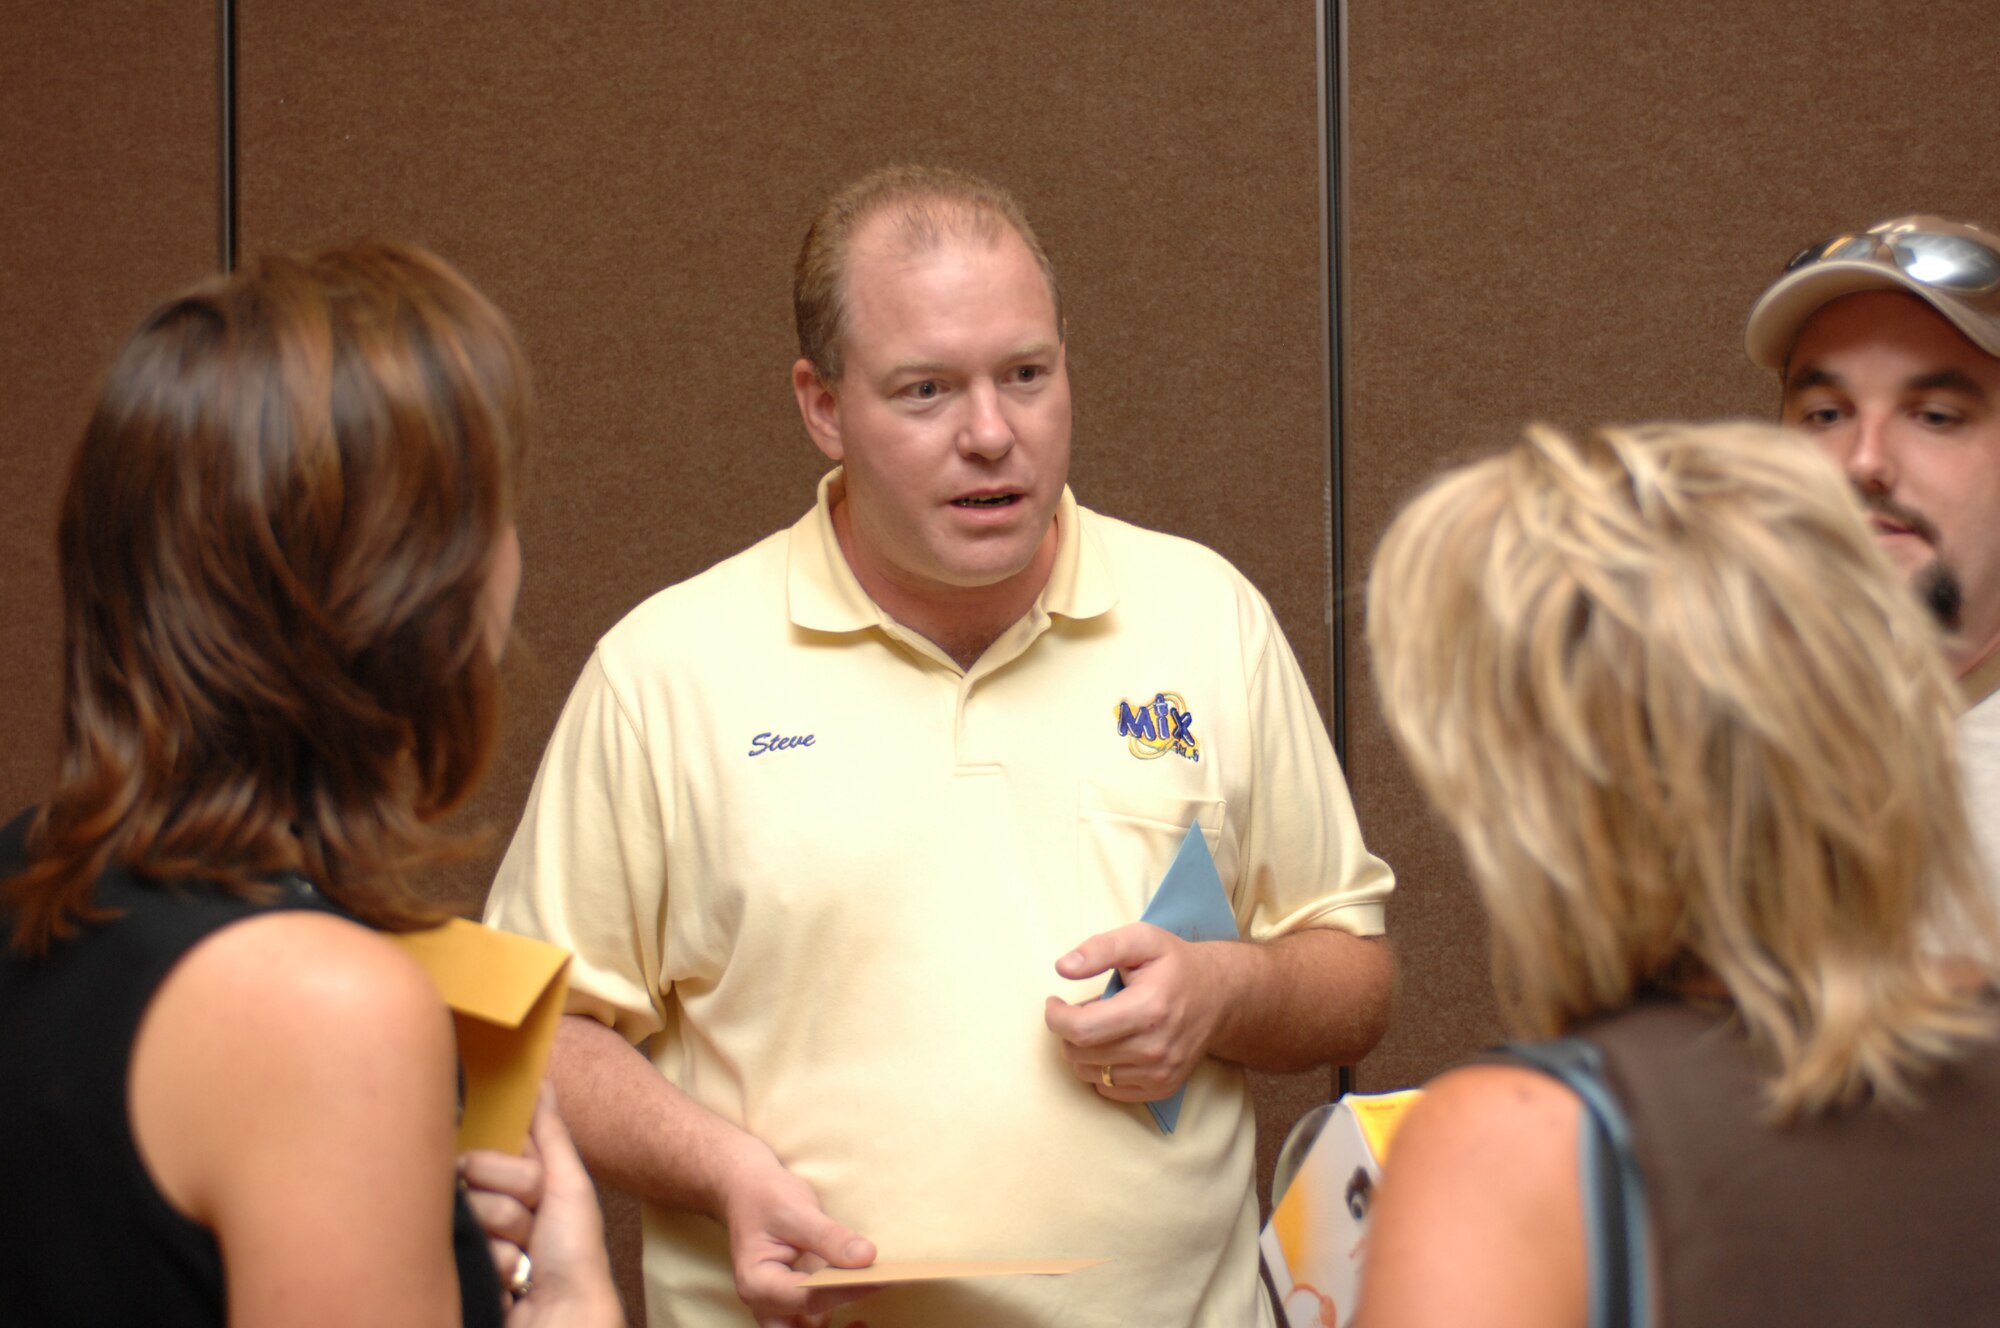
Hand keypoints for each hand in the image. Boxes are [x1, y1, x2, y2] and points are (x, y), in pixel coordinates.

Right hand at [461, 1086, 621, 1326]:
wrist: (563, 1320)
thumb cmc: (576, 1256)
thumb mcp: (568, 1185)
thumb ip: (549, 1132)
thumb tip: (540, 1078)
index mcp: (516, 1182)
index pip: (483, 1148)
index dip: (500, 1163)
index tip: (525, 1186)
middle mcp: (489, 1207)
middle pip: (470, 1172)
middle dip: (508, 1201)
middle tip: (533, 1227)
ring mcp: (472, 1240)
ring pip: (466, 1209)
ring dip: (503, 1237)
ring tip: (526, 1261)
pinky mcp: (456, 1268)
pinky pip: (459, 1247)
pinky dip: (493, 1264)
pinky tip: (508, 1282)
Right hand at [715, 1137, 878, 1327]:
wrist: (749, 1193)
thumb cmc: (766, 1199)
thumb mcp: (796, 1210)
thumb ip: (829, 1237)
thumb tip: (867, 1258)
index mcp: (757, 1283)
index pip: (807, 1298)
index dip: (845, 1290)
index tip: (877, 1278)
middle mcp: (765, 1304)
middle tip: (868, 1311)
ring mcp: (779, 1307)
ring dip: (839, 1326)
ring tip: (871, 1303)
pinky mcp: (795, 1304)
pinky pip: (814, 1323)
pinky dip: (838, 1318)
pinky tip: (862, 1312)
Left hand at [1043, 923, 1228, 1101]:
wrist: (1221, 995)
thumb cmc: (1175, 965)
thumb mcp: (1141, 940)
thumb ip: (1100, 949)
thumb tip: (1063, 967)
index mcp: (1148, 1009)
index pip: (1081, 1029)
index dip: (1056, 1017)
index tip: (1055, 1003)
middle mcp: (1155, 1048)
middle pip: (1081, 1054)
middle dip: (1068, 1031)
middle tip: (1081, 1011)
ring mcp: (1161, 1073)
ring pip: (1091, 1074)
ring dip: (1083, 1051)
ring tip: (1101, 1026)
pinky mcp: (1163, 1088)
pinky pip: (1109, 1090)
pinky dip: (1101, 1070)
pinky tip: (1113, 1046)